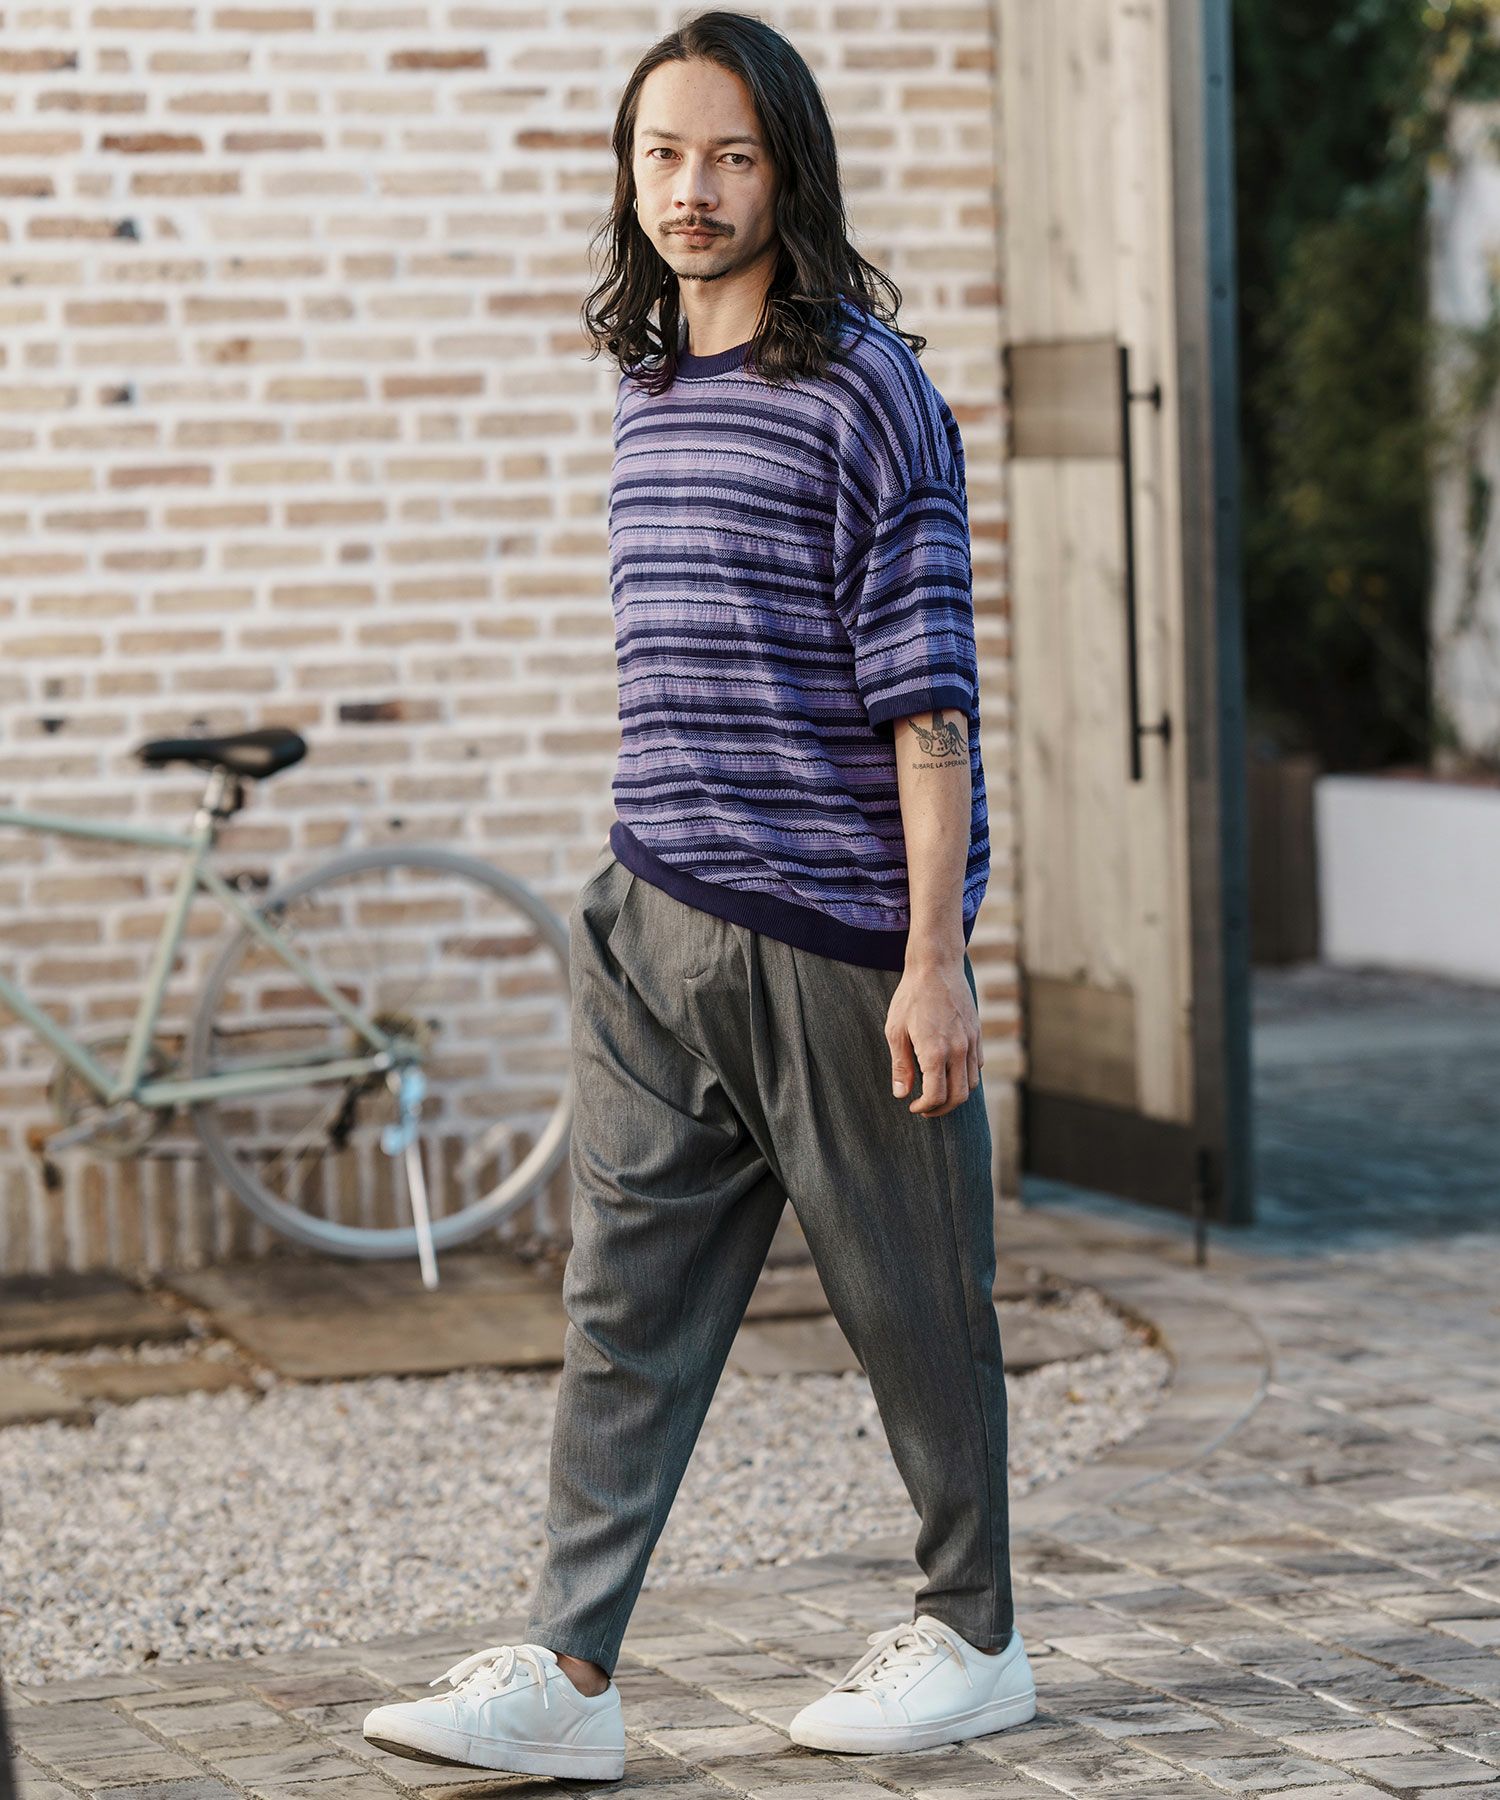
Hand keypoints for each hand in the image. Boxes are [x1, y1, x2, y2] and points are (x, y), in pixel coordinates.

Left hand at [885, 958, 983, 1116]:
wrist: (936, 966)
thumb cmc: (911, 997)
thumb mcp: (895, 1031)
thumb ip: (900, 1066)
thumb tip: (902, 1094)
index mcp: (935, 1052)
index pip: (936, 1096)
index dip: (924, 1108)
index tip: (913, 1107)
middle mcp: (958, 1050)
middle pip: (959, 1096)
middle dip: (941, 1109)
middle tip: (925, 1108)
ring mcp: (971, 1042)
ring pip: (971, 1083)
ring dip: (955, 1094)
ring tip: (937, 1092)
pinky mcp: (977, 1033)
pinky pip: (977, 1065)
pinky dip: (965, 1077)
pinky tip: (949, 1072)